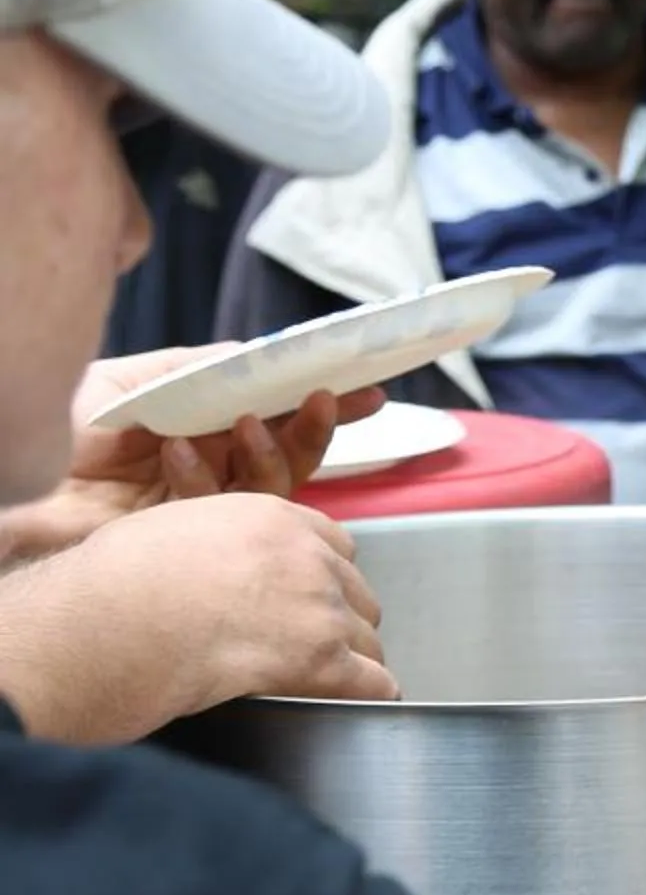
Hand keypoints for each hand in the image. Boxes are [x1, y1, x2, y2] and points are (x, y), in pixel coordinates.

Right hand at [4, 494, 396, 740]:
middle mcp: (305, 556)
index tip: (307, 603)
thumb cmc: (109, 587)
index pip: (333, 547)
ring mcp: (317, 607)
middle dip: (335, 622)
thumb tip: (220, 571)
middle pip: (354, 593)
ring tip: (318, 682)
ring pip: (366, 639)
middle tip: (303, 648)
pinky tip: (355, 703)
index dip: (322, 580)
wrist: (99, 626)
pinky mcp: (319, 659)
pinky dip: (364, 695)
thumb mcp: (170, 534)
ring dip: (347, 661)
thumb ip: (218, 545)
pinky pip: (371, 682)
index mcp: (270, 518)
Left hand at [14, 349, 386, 555]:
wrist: (12, 485)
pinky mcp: (188, 540)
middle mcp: (208, 465)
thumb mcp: (129, 380)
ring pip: (270, 486)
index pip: (273, 413)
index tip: (360, 388)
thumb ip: (197, 368)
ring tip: (246, 425)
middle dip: (315, 428)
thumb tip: (261, 354)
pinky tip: (178, 453)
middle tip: (328, 402)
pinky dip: (207, 477)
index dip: (318, 404)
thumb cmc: (55, 428)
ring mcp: (201, 506)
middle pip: (287, 453)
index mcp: (198, 426)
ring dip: (270, 451)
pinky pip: (225, 511)